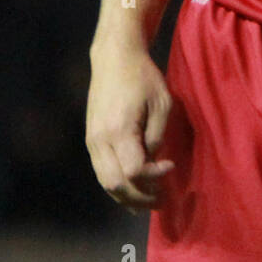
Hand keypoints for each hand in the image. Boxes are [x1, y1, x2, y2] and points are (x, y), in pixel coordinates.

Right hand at [86, 39, 174, 212]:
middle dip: (139, 198)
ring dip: (127, 196)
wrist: (114, 58)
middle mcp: (100, 140)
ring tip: (147, 202)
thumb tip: (152, 162)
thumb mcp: (161, 104)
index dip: (154, 176)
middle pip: (116, 185)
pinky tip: (132, 188)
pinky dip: (117, 185)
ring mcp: (91, 141)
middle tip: (161, 201)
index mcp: (119, 130)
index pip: (133, 171)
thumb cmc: (143, 77)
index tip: (170, 166)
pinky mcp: (90, 139)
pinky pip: (101, 171)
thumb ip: (156, 136)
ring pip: (105, 182)